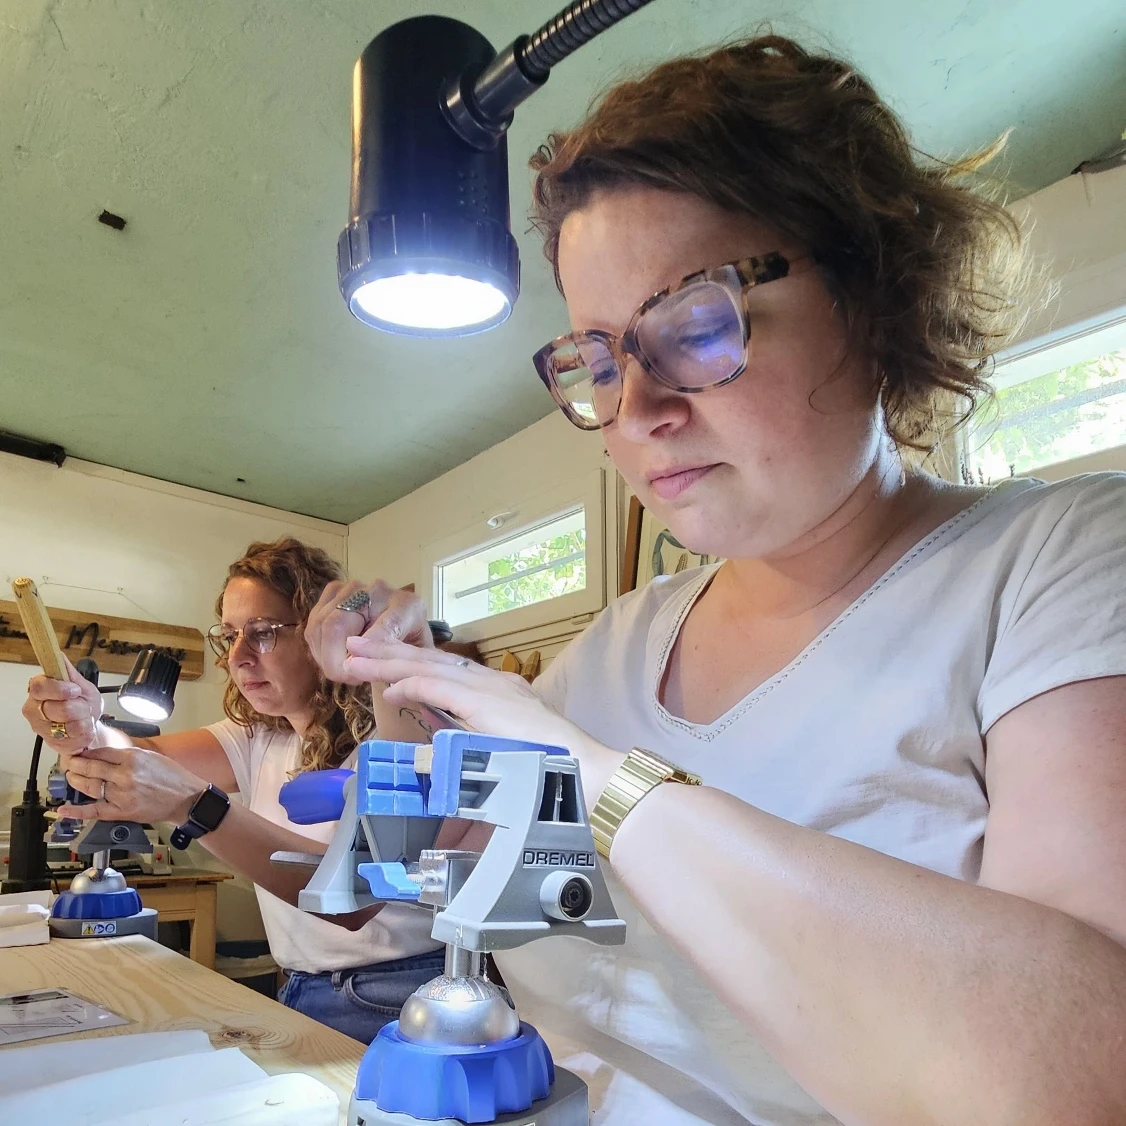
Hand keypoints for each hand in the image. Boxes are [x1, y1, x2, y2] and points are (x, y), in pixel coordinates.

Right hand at [22, 656, 102, 752]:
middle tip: (82, 705)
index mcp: (39, 691)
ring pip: (71, 725)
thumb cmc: (83, 703)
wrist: (89, 724)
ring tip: (83, 717)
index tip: (75, 690)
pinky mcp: (54, 744)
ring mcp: (43, 729)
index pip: (40, 687)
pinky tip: (83, 729)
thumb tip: (59, 656)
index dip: (61, 689)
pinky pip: (77, 738)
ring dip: (85, 720)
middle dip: (81, 707)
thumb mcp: (81, 684)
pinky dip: (87, 732)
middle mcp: (35, 710)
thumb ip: (70, 672)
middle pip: (61, 709)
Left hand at [58, 744, 205, 823]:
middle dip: (76, 764)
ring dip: (76, 781)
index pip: (101, 752)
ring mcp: (122, 794)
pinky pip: (95, 810)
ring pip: (90, 786)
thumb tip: (108, 755)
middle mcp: (125, 775)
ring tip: (70, 776)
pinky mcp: (122, 812)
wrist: (187, 799)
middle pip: (91, 767)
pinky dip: (78, 811)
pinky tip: (64, 810)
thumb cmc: (174, 777)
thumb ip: (129, 755)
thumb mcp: (152, 757)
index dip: (86, 752)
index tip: (80, 752)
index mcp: (134, 758)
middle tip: (69, 762)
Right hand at [306, 579, 433, 686]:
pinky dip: (318, 648)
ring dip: (325, 656)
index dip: (365, 653)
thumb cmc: (410, 646)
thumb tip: (360, 661)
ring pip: (320, 626)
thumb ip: (396, 658)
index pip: (384, 627)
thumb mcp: (414, 658)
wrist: (405, 624)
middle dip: (335, 661)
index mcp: (408, 606)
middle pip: (338, 625)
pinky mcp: (333, 593)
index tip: (358, 675)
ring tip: (344, 671)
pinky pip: (313, 624)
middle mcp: (379, 590)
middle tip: (348, 679)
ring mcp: (353, 588)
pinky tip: (333, 658)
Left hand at [337, 637, 622, 803]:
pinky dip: (410, 684)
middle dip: (389, 652)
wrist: (582, 768)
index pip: (444, 668)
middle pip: (429, 660)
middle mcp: (489, 683)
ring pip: (426, 667)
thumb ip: (479, 740)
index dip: (410, 661)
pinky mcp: (484, 704)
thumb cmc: (550, 766)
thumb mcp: (508, 747)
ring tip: (356, 658)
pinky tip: (387, 687)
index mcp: (495, 691)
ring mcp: (487, 690)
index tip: (381, 658)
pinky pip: (437, 688)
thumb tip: (448, 747)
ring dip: (387, 662)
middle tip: (354, 645)